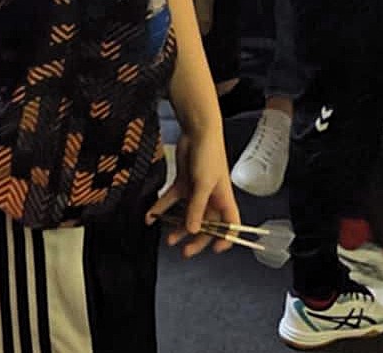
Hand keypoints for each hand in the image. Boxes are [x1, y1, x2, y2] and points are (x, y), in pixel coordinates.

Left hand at [146, 130, 239, 256]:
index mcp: (223, 200)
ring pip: (188, 215)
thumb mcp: (203, 184)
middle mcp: (211, 198)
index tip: (215, 250)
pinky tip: (151, 216)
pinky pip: (172, 201)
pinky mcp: (183, 183)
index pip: (231, 224)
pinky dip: (161, 208)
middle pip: (207, 224)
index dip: (227, 238)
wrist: (197, 132)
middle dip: (196, 239)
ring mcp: (196, 191)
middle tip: (185, 251)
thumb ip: (197, 207)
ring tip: (168, 239)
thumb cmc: (209, 155)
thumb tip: (194, 230)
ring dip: (178, 227)